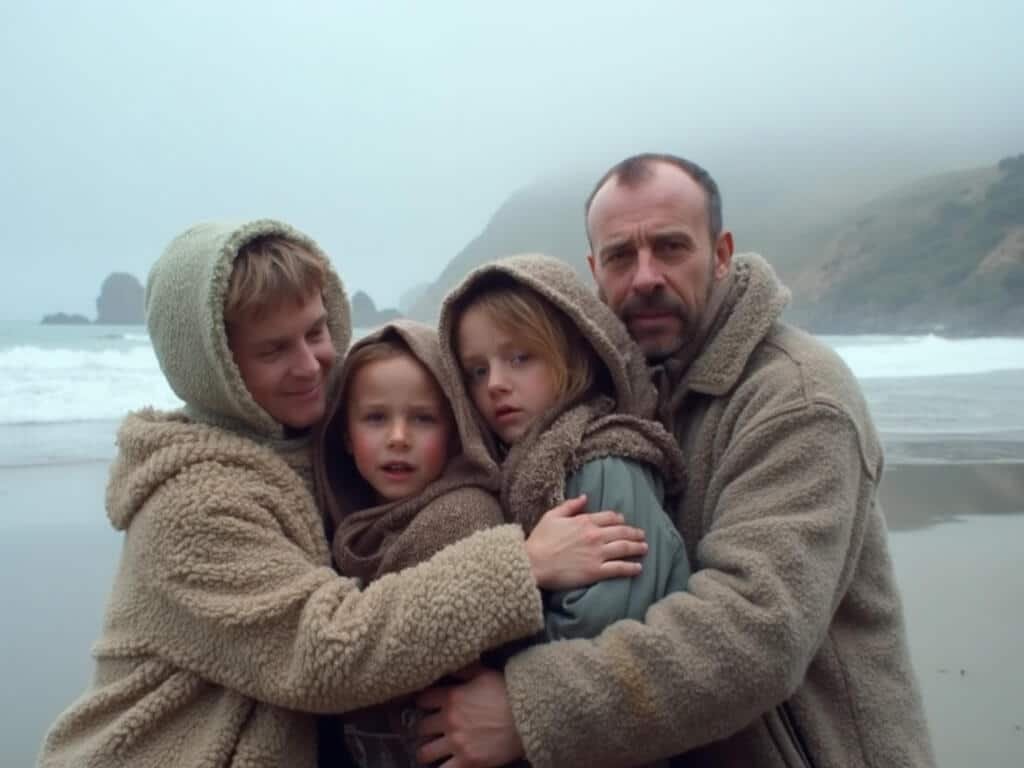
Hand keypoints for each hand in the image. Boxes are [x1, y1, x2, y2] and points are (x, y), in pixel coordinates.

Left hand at [415, 667, 523, 767]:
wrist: (528, 716)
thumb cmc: (508, 693)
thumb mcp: (485, 674)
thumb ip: (464, 670)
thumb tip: (452, 663)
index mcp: (452, 697)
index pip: (422, 701)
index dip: (423, 703)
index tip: (426, 707)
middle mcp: (449, 720)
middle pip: (421, 728)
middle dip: (424, 729)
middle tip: (430, 732)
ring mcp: (457, 743)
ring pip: (425, 753)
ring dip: (426, 752)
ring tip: (431, 752)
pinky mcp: (467, 761)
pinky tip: (443, 765)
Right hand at [525, 494, 646, 589]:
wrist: (533, 563)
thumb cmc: (539, 540)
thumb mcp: (551, 516)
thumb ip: (570, 505)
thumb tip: (585, 497)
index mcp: (584, 521)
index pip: (610, 517)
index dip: (619, 519)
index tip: (624, 522)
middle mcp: (594, 536)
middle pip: (621, 532)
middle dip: (634, 533)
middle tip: (642, 535)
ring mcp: (597, 554)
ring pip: (624, 548)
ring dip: (637, 547)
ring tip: (645, 548)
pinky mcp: (596, 571)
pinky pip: (619, 568)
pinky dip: (631, 567)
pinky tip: (638, 567)